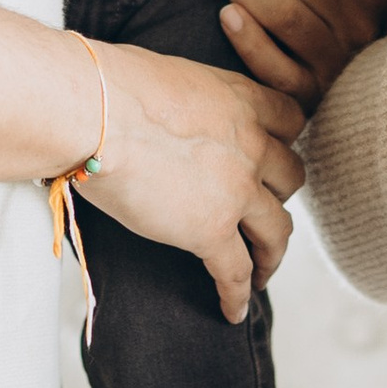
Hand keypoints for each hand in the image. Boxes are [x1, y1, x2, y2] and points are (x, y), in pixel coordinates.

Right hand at [83, 39, 305, 321]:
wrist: (95, 111)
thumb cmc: (112, 84)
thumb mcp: (172, 75)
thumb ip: (190, 99)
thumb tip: (166, 111)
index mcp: (243, 100)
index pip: (291, 120)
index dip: (283, 140)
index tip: (271, 156)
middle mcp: (253, 144)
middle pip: (291, 176)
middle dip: (278, 194)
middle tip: (261, 210)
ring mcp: (237, 191)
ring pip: (276, 232)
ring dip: (272, 254)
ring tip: (262, 271)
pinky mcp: (211, 231)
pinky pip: (237, 273)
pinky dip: (238, 295)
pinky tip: (233, 312)